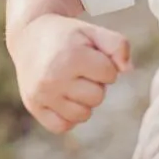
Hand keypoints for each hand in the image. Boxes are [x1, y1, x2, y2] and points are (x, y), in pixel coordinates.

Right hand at [10, 13, 132, 134]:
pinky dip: (68, 116)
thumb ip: (118, 45)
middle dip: (95, 83)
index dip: (105, 65)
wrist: (29, 36)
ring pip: (83, 115)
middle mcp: (54, 78)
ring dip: (83, 101)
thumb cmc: (67, 36)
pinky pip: (62, 126)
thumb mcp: (93, 32)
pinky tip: (64, 98)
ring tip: (71, 82)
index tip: (91, 56)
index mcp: (71, 57)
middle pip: (98, 97)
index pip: (110, 74)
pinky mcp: (33, 107)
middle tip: (79, 69)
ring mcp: (42, 95)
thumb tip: (128, 70)